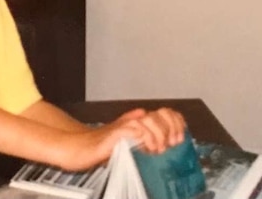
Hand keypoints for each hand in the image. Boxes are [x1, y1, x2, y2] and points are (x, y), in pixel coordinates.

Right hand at [57, 107, 186, 169]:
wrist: (82, 149)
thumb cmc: (104, 146)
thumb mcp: (130, 141)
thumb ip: (142, 134)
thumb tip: (156, 128)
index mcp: (141, 120)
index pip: (167, 113)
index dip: (177, 123)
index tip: (180, 137)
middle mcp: (135, 118)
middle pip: (162, 114)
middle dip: (170, 130)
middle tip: (170, 144)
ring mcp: (126, 124)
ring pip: (150, 120)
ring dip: (158, 136)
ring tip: (156, 149)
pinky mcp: (116, 132)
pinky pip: (136, 129)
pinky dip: (143, 137)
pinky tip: (145, 147)